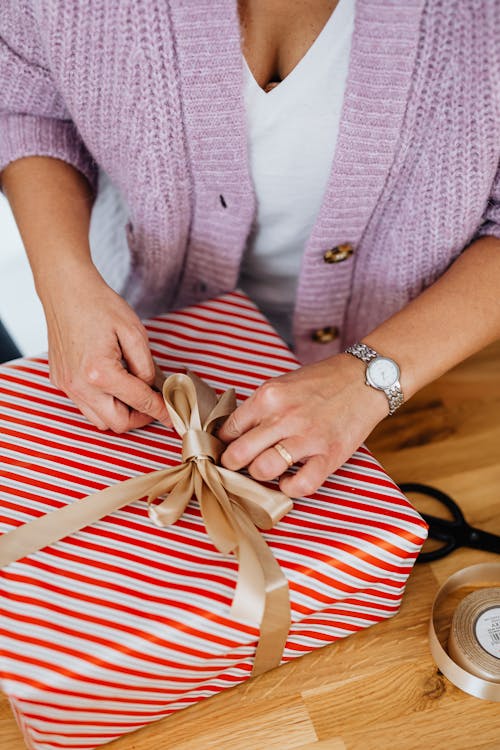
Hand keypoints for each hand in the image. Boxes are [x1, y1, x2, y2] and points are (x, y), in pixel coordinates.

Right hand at [44, 266, 169, 431]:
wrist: (66, 290)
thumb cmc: (99, 305)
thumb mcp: (135, 332)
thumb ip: (146, 365)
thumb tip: (150, 387)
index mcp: (100, 372)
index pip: (139, 401)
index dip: (161, 410)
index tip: (173, 414)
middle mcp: (80, 385)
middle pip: (117, 423)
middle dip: (140, 418)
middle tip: (154, 404)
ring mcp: (67, 385)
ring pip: (99, 420)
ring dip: (120, 413)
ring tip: (134, 395)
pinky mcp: (60, 380)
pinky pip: (85, 405)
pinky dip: (103, 403)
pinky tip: (114, 385)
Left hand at [218, 354, 388, 496]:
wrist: (365, 379)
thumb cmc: (322, 382)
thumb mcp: (282, 384)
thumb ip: (259, 407)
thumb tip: (233, 433)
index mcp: (269, 396)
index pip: (229, 429)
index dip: (223, 443)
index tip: (227, 449)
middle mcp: (284, 417)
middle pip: (239, 453)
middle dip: (232, 464)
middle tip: (237, 466)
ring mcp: (307, 437)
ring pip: (263, 470)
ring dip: (259, 475)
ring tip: (265, 470)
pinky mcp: (329, 455)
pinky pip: (300, 485)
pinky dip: (289, 488)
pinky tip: (288, 480)